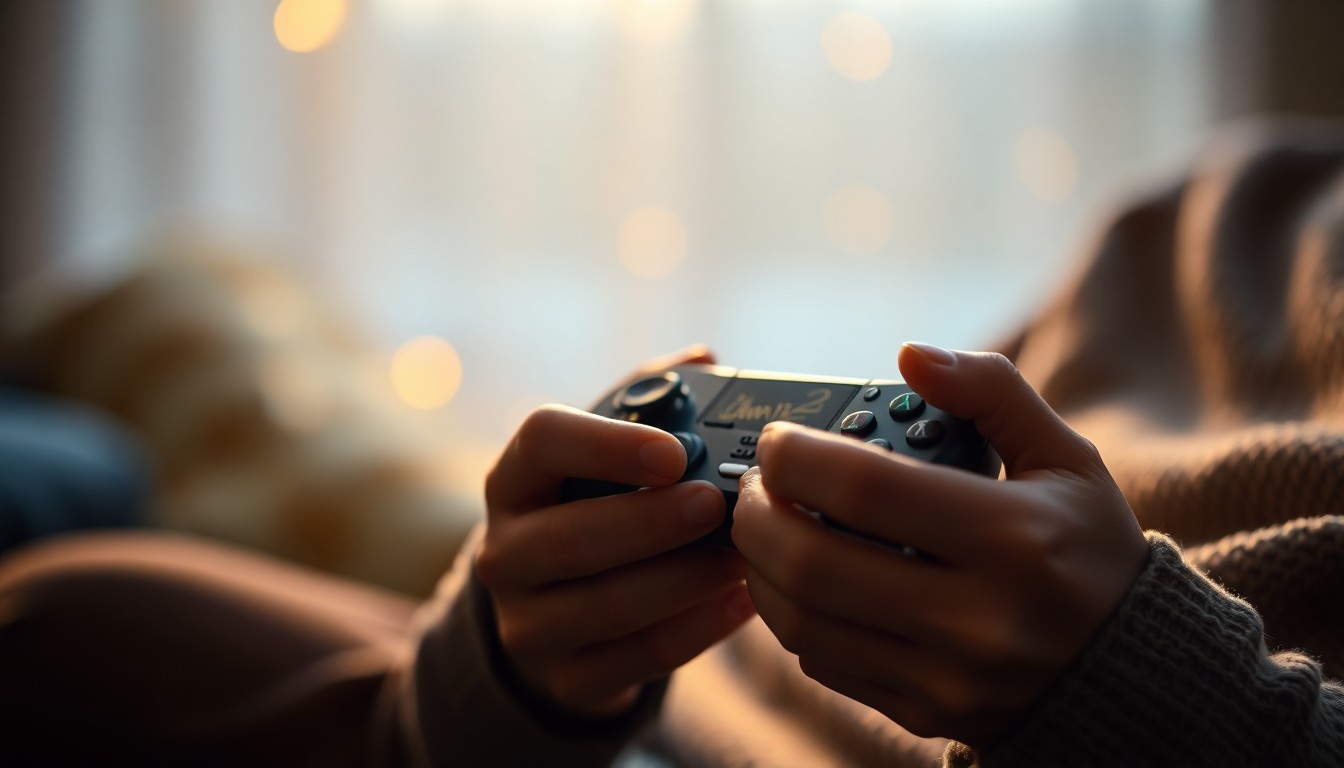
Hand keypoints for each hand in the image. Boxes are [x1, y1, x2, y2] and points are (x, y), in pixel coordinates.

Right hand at [476, 346, 754, 716]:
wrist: (555, 615)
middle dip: (652, 521)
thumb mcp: (606, 452)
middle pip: (570, 538)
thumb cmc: (594, 510)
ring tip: (748, 557)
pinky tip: (743, 603)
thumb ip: (650, 401)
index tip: (674, 450)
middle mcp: (504, 553)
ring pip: (608, 605)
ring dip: (687, 579)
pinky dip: (697, 630)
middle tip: (719, 504)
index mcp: (514, 480)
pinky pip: (638, 659)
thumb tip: (703, 357)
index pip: (540, 442)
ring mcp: (527, 625)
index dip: (607, 444)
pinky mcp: (566, 680)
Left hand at [732, 342, 1147, 747]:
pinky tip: (801, 581)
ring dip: (760, 569)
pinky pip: (824, 662)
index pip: (864, 489)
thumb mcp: (1065, 458)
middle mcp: (978, 617)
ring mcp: (947, 675)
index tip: (777, 441)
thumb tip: (911, 356)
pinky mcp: (924, 712)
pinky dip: (793, 616)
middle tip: (753, 487)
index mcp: (1013, 538)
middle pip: (813, 564)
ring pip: (803, 623)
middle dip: (756, 515)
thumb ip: (991, 392)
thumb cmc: (1088, 548)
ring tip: (768, 529)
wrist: (1135, 671)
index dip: (795, 456)